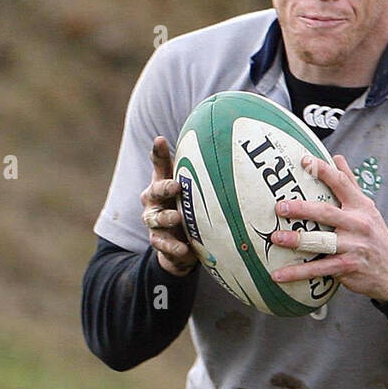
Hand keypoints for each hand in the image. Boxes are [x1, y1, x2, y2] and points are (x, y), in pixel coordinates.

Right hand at [140, 137, 198, 275]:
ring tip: (177, 218)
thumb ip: (207, 177)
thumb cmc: (188, 210)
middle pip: (154, 190)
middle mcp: (154, 200)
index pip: (159, 165)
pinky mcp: (158, 242)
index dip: (159, 153)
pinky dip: (173, 247)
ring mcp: (154, 221)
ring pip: (155, 218)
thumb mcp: (195, 193)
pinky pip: (163, 244)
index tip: (161, 139)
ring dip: (166, 218)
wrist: (179, 245)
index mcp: (162, 183)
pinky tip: (184, 249)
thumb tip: (234, 155)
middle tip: (176, 186)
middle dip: (164, 188)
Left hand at [270, 153, 387, 302]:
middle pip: (326, 213)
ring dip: (297, 240)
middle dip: (302, 209)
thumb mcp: (368, 208)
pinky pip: (318, 269)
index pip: (341, 183)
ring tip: (275, 238)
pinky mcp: (346, 267)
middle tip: (280, 207)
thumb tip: (337, 158)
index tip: (304, 161)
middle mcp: (357, 224)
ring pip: (321, 242)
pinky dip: (297, 273)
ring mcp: (352, 246)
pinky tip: (278, 274)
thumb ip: (350, 184)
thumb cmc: (375, 236)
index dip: (323, 170)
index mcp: (360, 206)